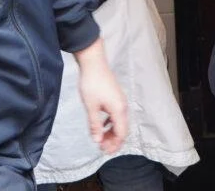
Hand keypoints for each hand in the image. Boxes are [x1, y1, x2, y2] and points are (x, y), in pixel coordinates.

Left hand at [74, 40, 127, 154]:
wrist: (93, 62)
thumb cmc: (92, 83)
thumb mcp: (91, 106)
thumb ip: (95, 125)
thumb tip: (97, 140)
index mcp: (118, 110)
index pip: (121, 133)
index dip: (114, 145)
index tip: (103, 151)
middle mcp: (122, 106)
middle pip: (122, 129)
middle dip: (113, 140)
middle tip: (101, 147)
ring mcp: (120, 101)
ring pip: (119, 122)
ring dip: (111, 132)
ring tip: (100, 138)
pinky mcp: (116, 97)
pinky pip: (116, 114)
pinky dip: (110, 123)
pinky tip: (101, 124)